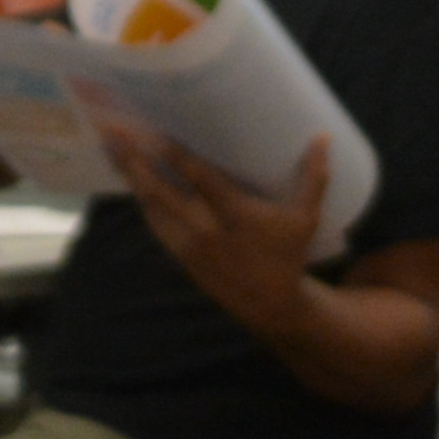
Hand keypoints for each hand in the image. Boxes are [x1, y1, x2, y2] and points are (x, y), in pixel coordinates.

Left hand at [103, 121, 330, 326]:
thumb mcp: (305, 217)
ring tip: (114, 151)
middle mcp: (207, 230)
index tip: (154, 132)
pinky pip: (156, 225)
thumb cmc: (287, 255)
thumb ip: (313, 177)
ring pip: (152, 209)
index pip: (200, 180)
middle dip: (137, 163)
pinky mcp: (182, 257)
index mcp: (236, 216)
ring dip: (133, 179)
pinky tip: (132, 181)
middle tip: (116, 135)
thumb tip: (325, 136)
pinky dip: (142, 202)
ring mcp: (190, 246)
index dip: (176, 156)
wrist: (270, 305)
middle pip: (164, 192)